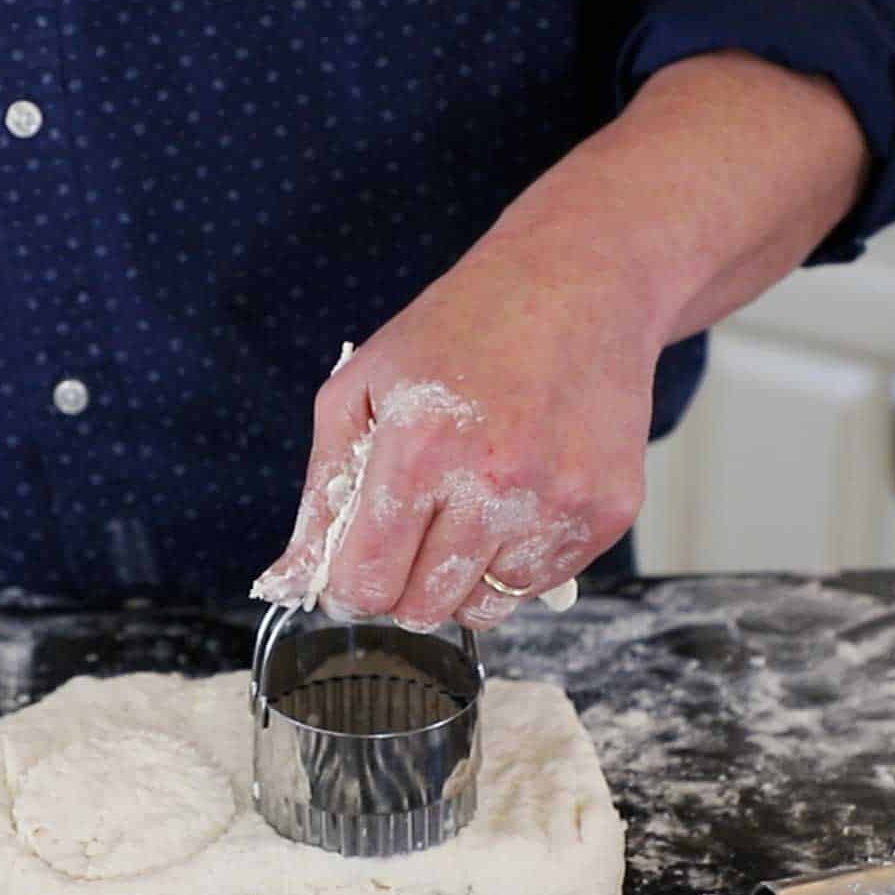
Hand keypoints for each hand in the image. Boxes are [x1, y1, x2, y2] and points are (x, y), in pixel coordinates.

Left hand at [253, 230, 659, 629]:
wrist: (579, 283)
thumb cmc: (462, 330)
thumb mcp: (360, 389)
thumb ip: (320, 494)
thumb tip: (287, 581)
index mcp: (421, 447)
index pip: (367, 581)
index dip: (348, 588)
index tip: (351, 575)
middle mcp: (495, 483)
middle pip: (422, 609)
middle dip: (400, 588)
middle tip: (408, 539)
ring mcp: (559, 503)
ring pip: (482, 610)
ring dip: (459, 579)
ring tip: (465, 510)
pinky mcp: (606, 513)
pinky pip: (536, 586)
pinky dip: (512, 562)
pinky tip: (513, 501)